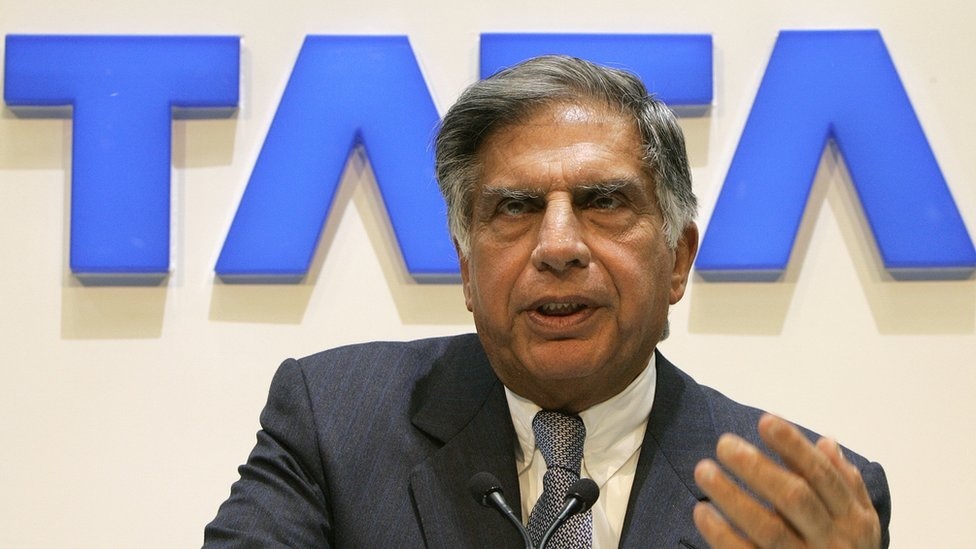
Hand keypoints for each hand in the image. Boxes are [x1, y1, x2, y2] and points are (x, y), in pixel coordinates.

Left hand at [692, 413, 880, 547]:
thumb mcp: (859, 523)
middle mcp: (834, 542)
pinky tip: (702, 512)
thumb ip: (844, 484)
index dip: (794, 446)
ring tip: (704, 470)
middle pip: (793, 497)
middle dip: (757, 467)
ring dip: (732, 496)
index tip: (765, 421)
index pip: (822, 475)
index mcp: (854, 520)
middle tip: (724, 444)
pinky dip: (721, 534)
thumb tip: (826, 442)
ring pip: (768, 528)